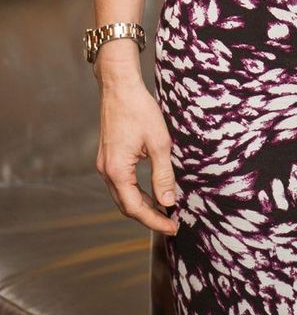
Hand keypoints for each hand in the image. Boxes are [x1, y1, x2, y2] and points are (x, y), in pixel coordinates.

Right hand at [96, 64, 178, 234]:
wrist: (119, 87)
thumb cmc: (140, 110)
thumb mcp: (159, 143)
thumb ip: (163, 174)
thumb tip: (168, 202)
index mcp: (117, 171)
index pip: (135, 208)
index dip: (155, 221)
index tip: (173, 227)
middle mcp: (106, 172)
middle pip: (126, 206)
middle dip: (149, 217)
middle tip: (171, 222)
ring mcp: (104, 165)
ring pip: (123, 196)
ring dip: (142, 205)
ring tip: (165, 210)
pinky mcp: (107, 158)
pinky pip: (121, 183)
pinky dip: (136, 192)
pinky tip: (152, 190)